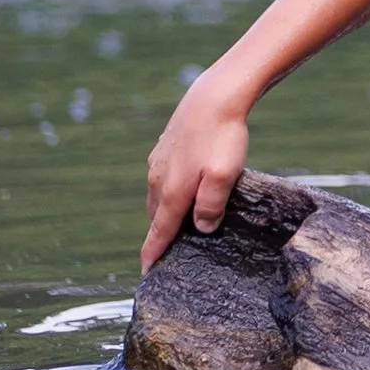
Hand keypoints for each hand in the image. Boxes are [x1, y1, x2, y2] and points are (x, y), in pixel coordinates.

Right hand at [143, 70, 251, 269]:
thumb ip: (211, 205)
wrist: (214, 96)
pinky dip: (168, 191)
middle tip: (167, 254)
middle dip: (160, 235)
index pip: (159, 231)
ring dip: (164, 213)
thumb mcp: (224, 176)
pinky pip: (162, 178)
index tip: (146, 273)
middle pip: (156, 216)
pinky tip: (182, 189)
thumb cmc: (223, 137)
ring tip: (176, 226)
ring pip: (158, 196)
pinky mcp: (166, 148)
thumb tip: (201, 229)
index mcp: (173, 191)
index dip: (153, 254)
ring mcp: (159, 162)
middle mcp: (159, 179)